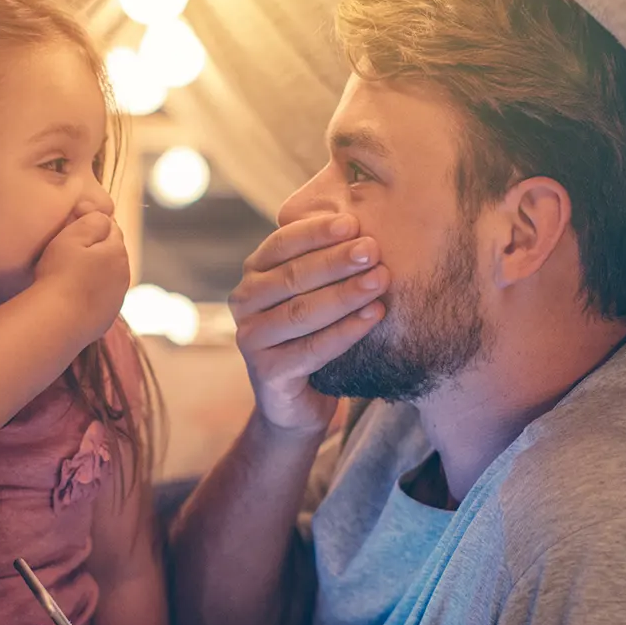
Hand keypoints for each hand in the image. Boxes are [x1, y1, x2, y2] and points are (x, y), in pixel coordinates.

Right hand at [34, 212, 130, 342]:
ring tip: (69, 274)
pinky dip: (90, 293)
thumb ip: (92, 221)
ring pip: (107, 276)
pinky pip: (100, 297)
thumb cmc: (60, 275)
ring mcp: (116, 299)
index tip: (72, 226)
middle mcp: (124, 275)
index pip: (110, 227)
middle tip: (68, 250)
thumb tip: (103, 216)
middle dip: (95, 248)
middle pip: (111, 253)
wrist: (57, 321)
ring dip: (94, 271)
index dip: (91, 224)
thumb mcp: (72, 237)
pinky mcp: (106, 318)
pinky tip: (73, 295)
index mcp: (118, 252)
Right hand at [228, 213, 388, 433]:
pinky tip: (374, 315)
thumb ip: (327, 262)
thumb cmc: (314, 335)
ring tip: (380, 280)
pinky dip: (346, 331)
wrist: (299, 402)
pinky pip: (311, 349)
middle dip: (336, 261)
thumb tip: (368, 222)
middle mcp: (245, 302)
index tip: (354, 222)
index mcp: (255, 274)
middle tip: (373, 249)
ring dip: (344, 294)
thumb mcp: (316, 292)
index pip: (282, 243)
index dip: (317, 232)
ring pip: (301, 312)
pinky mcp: (266, 372)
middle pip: (293, 276)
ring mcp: (250, 339)